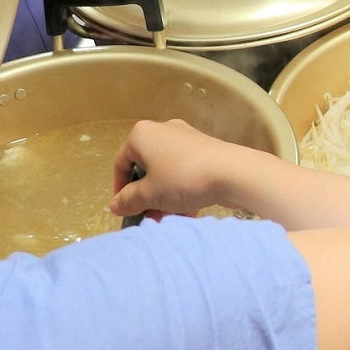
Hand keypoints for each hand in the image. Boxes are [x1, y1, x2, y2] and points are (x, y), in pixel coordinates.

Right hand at [110, 119, 259, 220]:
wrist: (234, 172)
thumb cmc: (182, 179)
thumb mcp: (149, 194)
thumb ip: (128, 200)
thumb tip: (115, 205)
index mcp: (142, 135)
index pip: (121, 163)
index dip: (120, 189)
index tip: (125, 209)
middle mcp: (163, 130)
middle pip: (147, 169)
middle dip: (147, 197)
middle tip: (152, 217)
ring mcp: (187, 138)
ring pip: (167, 173)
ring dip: (165, 198)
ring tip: (172, 219)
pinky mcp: (206, 149)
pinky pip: (186, 172)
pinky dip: (183, 190)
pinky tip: (189, 211)